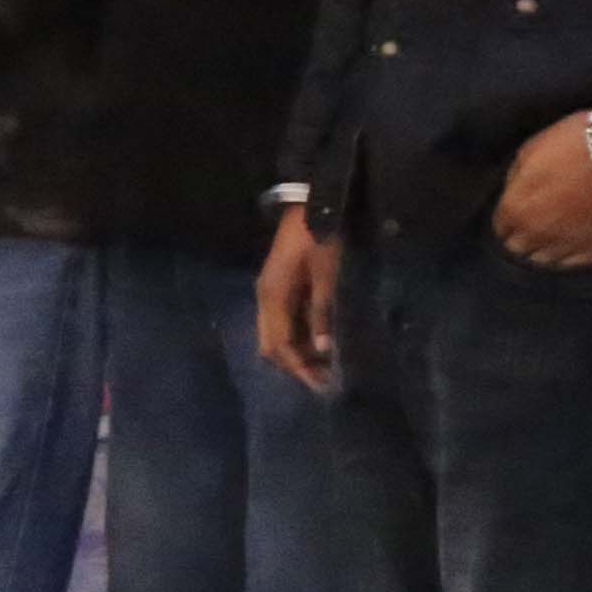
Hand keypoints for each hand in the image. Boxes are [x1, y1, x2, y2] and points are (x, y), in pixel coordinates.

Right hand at [257, 206, 344, 391]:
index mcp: (273, 298)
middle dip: (294, 366)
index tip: (321, 385)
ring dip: (294, 353)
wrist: (311, 207)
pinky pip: (280, 323)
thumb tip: (324, 349)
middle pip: (270, 346)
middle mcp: (265, 300)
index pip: (280, 346)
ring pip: (273, 336)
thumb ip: (322, 313)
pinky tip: (315, 343)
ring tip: (322, 365)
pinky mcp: (277, 288)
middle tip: (323, 380)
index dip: (299, 368)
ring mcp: (268, 294)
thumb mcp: (327, 277)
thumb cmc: (320, 241)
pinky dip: (295, 339)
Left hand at [494, 100, 591, 268]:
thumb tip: (514, 193)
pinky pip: (574, 264)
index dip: (508, 221)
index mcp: (515, 208)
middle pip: (518, 249)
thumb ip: (516, 179)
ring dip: (544, 250)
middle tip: (533, 227)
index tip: (516, 216)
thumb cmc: (577, 142)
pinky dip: (569, 256)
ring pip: (544, 261)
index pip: (500, 228)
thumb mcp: (531, 150)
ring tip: (552, 237)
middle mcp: (536, 233)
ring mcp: (567, 244)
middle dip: (522, 238)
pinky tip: (571, 245)